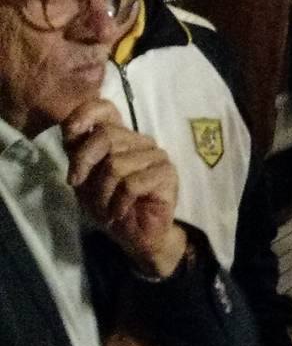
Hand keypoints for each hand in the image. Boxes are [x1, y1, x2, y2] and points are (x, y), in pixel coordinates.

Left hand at [62, 100, 181, 276]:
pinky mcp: (167, 174)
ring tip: (105, 208)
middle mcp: (139, 141)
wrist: (135, 236)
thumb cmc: (110, 205)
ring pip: (116, 164)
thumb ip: (78, 153)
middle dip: (84, 164)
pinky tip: (120, 212)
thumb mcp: (83, 179)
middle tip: (81, 188)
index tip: (71, 132)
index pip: (106, 109)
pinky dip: (118, 203)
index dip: (86, 113)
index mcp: (118, 138)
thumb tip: (72, 128)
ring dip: (102, 193)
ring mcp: (156, 156)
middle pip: (106, 136)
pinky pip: (132, 184)